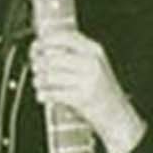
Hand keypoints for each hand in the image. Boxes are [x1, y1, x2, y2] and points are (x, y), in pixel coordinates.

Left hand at [28, 27, 146, 152]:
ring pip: (49, 75)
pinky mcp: (81, 98)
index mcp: (94, 50)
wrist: (117, 115)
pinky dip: (42, 94)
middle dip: (37, 63)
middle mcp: (91, 62)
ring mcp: (87, 80)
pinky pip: (52, 93)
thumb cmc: (102, 90)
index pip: (62, 36)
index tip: (36, 47)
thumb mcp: (94, 64)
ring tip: (38, 83)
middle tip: (35, 68)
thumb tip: (42, 45)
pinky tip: (42, 95)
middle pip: (51, 56)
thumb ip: (73, 52)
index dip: (44, 41)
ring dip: (38, 80)